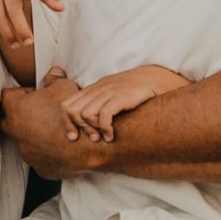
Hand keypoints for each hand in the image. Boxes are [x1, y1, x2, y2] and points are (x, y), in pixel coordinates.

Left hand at [0, 67, 98, 178]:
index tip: (36, 93)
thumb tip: (53, 73)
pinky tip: (61, 145)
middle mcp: (16, 134)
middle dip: (19, 114)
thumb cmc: (74, 113)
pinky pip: (39, 157)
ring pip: (24, 141)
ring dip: (34, 134)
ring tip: (53, 129)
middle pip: (7, 120)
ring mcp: (27, 153)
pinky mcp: (40, 168)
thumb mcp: (65, 87)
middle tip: (38, 109)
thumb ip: (55, 79)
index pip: (7, 96)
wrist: (90, 145)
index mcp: (17, 111)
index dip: (21, 92)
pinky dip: (47, 151)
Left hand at [59, 65, 189, 142]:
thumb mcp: (110, 95)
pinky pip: (104, 115)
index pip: (66, 105)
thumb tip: (84, 124)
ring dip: (92, 130)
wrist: (154, 80)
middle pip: (73, 111)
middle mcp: (97, 90)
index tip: (73, 137)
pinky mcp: (120, 97)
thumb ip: (96, 104)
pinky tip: (111, 136)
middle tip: (92, 139)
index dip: (66, 123)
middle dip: (79, 128)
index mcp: (92, 90)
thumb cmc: (132, 92)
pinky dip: (104, 128)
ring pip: (86, 114)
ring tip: (102, 138)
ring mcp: (108, 92)